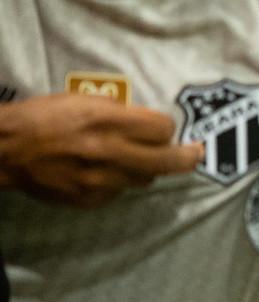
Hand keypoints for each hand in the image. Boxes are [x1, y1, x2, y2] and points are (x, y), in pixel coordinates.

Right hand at [0, 93, 200, 205]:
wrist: (6, 150)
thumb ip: (121, 113)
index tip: (163, 128)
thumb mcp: (84, 101)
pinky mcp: (89, 200)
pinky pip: (118, 191)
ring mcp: (100, 181)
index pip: (164, 129)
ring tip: (130, 158)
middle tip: (196, 153)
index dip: (166, 128)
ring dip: (145, 168)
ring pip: (145, 178)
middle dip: (187, 157)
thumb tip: (150, 125)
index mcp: (108, 122)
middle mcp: (109, 153)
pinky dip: (117, 181)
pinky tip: (101, 171)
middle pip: (168, 161)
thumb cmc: (44, 118)